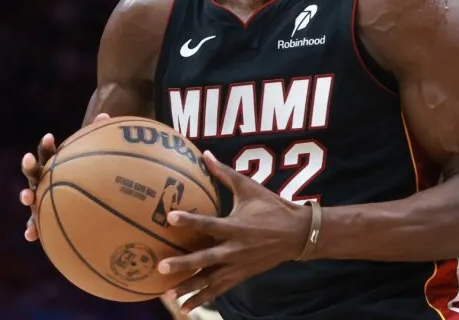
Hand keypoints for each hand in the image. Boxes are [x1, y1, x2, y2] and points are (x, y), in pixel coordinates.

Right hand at [19, 113, 109, 240]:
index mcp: (54, 164)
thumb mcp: (91, 157)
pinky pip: (37, 223)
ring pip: (30, 195)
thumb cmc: (83, 171)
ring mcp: (40, 196)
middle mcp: (43, 178)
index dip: (48, 145)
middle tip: (29, 158)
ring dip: (27, 195)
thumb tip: (105, 116)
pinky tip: (31, 236)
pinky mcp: (42, 214)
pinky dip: (33, 229)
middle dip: (31, 165)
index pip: (48, 152)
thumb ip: (96, 138)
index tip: (51, 136)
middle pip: (34, 171)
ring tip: (27, 196)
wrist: (75, 189)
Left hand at [159, 150, 310, 313]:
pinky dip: (202, 298)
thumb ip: (224, 173)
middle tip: (161, 267)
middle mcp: (235, 248)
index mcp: (236, 226)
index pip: (209, 224)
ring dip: (189, 287)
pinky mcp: (241, 275)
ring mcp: (238, 264)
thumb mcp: (250, 188)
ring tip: (168, 294)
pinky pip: (219, 289)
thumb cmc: (272, 207)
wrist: (297, 233)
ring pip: (210, 279)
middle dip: (183, 264)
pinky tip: (185, 307)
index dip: (190, 221)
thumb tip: (206, 154)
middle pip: (205, 258)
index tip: (170, 217)